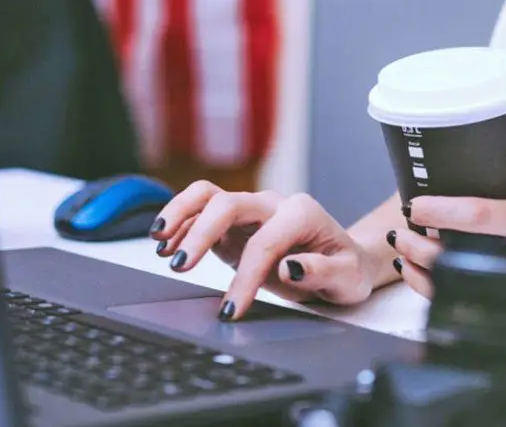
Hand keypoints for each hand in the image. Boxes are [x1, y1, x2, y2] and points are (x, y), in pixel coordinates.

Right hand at [151, 181, 386, 320]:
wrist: (343, 262)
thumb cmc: (346, 270)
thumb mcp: (347, 279)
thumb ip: (322, 272)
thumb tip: (289, 267)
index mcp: (301, 214)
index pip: (264, 243)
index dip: (244, 277)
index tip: (231, 309)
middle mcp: (272, 204)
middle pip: (226, 203)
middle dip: (199, 234)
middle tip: (178, 267)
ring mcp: (251, 210)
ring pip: (206, 195)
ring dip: (179, 214)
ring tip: (159, 241)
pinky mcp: (234, 224)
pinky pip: (200, 213)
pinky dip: (180, 225)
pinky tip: (166, 247)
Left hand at [395, 181, 505, 319]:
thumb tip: (485, 183)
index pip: (481, 215)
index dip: (441, 210)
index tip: (416, 205)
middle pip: (463, 256)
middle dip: (424, 247)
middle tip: (404, 233)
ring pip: (466, 288)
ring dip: (430, 275)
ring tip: (410, 258)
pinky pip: (484, 305)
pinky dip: (453, 295)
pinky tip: (436, 283)